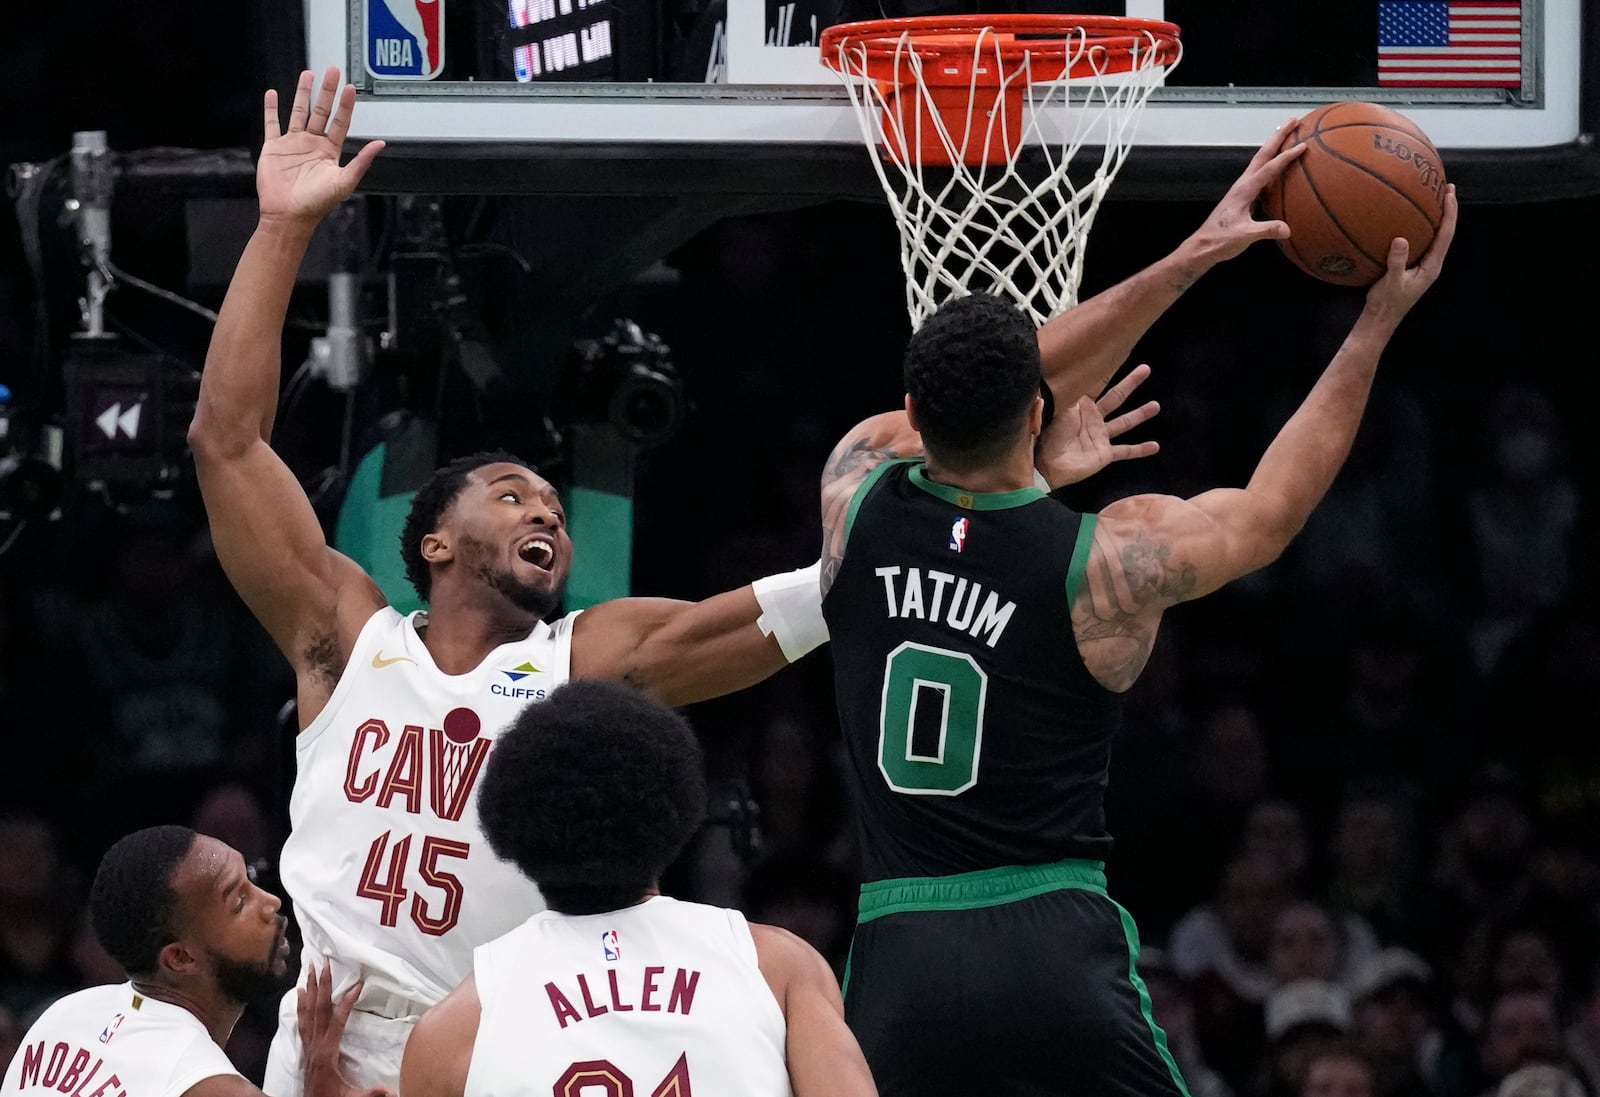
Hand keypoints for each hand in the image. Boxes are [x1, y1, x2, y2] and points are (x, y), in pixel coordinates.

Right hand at [259, 67, 384, 227]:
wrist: (289, 215)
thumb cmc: (317, 203)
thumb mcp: (344, 181)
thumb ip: (362, 161)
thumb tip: (381, 144)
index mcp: (329, 151)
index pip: (339, 122)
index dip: (345, 105)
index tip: (350, 88)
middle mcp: (312, 144)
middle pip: (321, 111)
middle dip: (326, 91)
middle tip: (332, 70)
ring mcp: (293, 143)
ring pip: (299, 112)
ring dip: (303, 94)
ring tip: (308, 75)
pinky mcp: (273, 147)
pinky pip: (272, 123)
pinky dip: (271, 108)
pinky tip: (273, 94)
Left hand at [297, 958, 394, 1096]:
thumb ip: (372, 1093)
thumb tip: (393, 1091)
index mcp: (328, 1052)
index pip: (338, 1021)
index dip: (348, 1002)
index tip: (358, 984)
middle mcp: (316, 1045)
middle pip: (319, 1010)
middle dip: (322, 986)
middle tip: (324, 963)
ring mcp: (309, 1045)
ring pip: (307, 1013)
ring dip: (309, 990)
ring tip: (309, 969)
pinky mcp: (306, 1048)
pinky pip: (302, 1022)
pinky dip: (300, 1006)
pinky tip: (299, 993)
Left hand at [1035, 363, 1159, 488]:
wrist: (1044, 464)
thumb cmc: (1047, 433)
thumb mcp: (1060, 407)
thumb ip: (1072, 391)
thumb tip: (1078, 367)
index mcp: (1081, 405)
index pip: (1097, 384)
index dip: (1107, 371)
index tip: (1118, 354)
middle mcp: (1093, 418)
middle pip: (1116, 397)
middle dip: (1131, 383)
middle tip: (1145, 369)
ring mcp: (1100, 436)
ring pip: (1125, 422)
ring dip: (1140, 414)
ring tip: (1156, 406)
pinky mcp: (1104, 454)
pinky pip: (1125, 451)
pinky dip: (1140, 450)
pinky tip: (1155, 446)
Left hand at [1182, 117, 1308, 267]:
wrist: (1202, 247)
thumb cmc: (1220, 241)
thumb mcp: (1245, 237)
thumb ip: (1266, 231)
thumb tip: (1288, 229)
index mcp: (1244, 190)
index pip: (1269, 168)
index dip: (1287, 156)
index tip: (1303, 145)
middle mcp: (1242, 185)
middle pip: (1263, 154)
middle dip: (1278, 136)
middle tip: (1294, 120)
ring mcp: (1242, 190)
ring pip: (1260, 161)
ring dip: (1274, 146)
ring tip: (1287, 134)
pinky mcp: (1242, 197)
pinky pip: (1260, 174)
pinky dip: (1271, 164)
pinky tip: (1278, 166)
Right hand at [1365, 183, 1457, 320]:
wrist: (1380, 319)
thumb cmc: (1386, 303)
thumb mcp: (1391, 282)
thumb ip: (1397, 262)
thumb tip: (1401, 239)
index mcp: (1432, 266)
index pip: (1446, 235)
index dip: (1449, 213)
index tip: (1449, 194)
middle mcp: (1431, 263)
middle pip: (1445, 232)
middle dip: (1447, 210)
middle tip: (1446, 188)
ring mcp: (1422, 265)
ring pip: (1434, 236)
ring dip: (1435, 217)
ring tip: (1432, 198)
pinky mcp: (1412, 266)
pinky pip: (1420, 242)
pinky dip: (1419, 227)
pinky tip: (1408, 220)